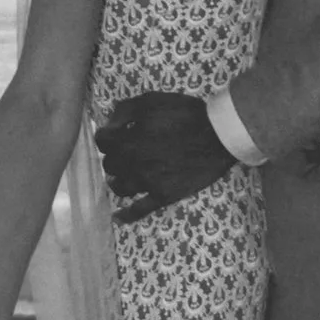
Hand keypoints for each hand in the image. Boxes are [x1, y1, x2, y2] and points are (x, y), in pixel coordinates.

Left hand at [95, 90, 234, 223]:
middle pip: (109, 164)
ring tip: (122, 176)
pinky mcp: (163, 195)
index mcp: (127, 140)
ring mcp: (147, 183)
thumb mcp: (151, 101)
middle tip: (125, 151)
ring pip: (119, 187)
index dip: (107, 135)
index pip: (102, 141)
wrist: (217, 136)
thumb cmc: (185, 114)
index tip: (115, 133)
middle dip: (114, 156)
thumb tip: (108, 124)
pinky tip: (117, 218)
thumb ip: (124, 111)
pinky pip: (140, 210)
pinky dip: (126, 216)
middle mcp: (132, 164)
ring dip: (117, 180)